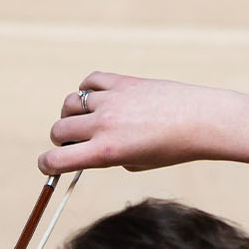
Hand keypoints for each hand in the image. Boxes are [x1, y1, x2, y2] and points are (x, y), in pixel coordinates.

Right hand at [38, 73, 246, 174]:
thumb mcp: (136, 163)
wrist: (202, 120)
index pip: (56, 160)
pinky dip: (87, 90)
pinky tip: (97, 98)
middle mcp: (103, 125)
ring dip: (72, 114)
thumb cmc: (173, 149)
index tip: (49, 166)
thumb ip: (109, 157)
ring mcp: (111, 100)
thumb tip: (88, 146)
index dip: (47, 165)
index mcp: (106, 152)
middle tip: (74, 143)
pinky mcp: (122, 82)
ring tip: (87, 120)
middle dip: (61, 140)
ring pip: (70, 104)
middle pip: (58, 130)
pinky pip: (90, 82)